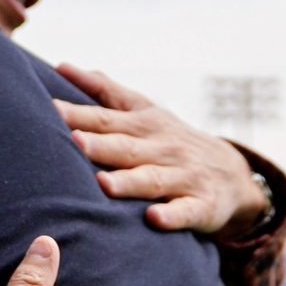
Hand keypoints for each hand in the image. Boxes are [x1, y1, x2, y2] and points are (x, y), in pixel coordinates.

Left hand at [55, 64, 265, 240]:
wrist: (232, 172)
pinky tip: (153, 218)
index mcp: (144, 124)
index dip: (80, 115)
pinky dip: (172, 215)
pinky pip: (186, 212)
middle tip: (74, 142)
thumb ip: (104, 90)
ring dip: (129, 182)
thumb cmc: (170, 139)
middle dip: (100, 145)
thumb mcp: (143, 110)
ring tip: (103, 184)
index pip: (107, 118)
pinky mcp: (202, 205)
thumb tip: (60, 67)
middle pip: (126, 147)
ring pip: (153, 179)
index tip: (52, 110)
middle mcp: (163, 147)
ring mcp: (184, 176)